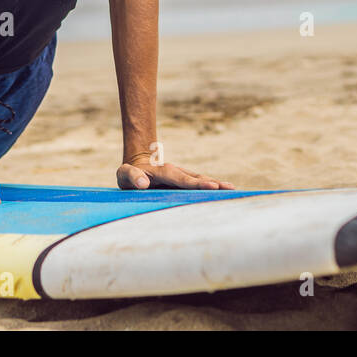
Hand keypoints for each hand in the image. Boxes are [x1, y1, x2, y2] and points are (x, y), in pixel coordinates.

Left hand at [116, 152, 233, 190]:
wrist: (138, 164)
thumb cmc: (130, 173)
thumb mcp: (124, 173)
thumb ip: (131, 176)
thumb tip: (143, 184)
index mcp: (163, 171)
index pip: (182, 179)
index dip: (196, 183)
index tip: (211, 186)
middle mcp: (177, 172)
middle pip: (197, 178)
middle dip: (212, 183)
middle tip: (228, 188)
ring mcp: (182, 176)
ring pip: (201, 180)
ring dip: (216, 184)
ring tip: (232, 190)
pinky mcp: (185, 182)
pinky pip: (200, 184)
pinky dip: (212, 187)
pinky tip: (225, 192)